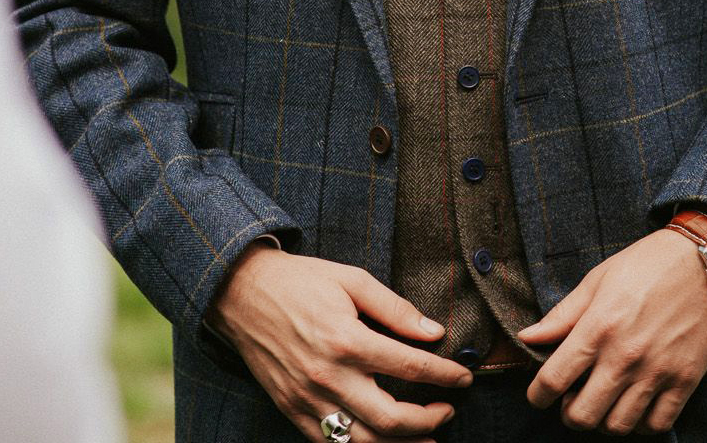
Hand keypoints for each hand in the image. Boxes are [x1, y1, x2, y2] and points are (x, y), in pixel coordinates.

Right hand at [209, 241, 472, 441]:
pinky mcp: (292, 411)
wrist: (242, 293)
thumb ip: (395, 308)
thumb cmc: (301, 281)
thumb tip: (435, 332)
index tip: (464, 377)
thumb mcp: (352, 279)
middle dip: (429, 420)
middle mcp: (328, 376)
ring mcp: (308, 400)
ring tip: (428, 440)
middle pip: (391, 419)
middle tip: (449, 411)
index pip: (410, 368)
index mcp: (346, 339)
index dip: (444, 376)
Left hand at [517, 229, 706, 434]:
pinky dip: (641, 423)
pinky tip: (636, 403)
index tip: (537, 395)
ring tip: (604, 399)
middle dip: (568, 413)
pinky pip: (656, 425)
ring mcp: (657, 372)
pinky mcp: (685, 381)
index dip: (537, 395)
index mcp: (598, 327)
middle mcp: (625, 356)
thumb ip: (563, 314)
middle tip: (572, 398)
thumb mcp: (599, 279)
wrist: (706, 260)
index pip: (553, 379)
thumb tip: (527, 337)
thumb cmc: (648, 264)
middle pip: (582, 415)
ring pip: (617, 426)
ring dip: (604, 419)